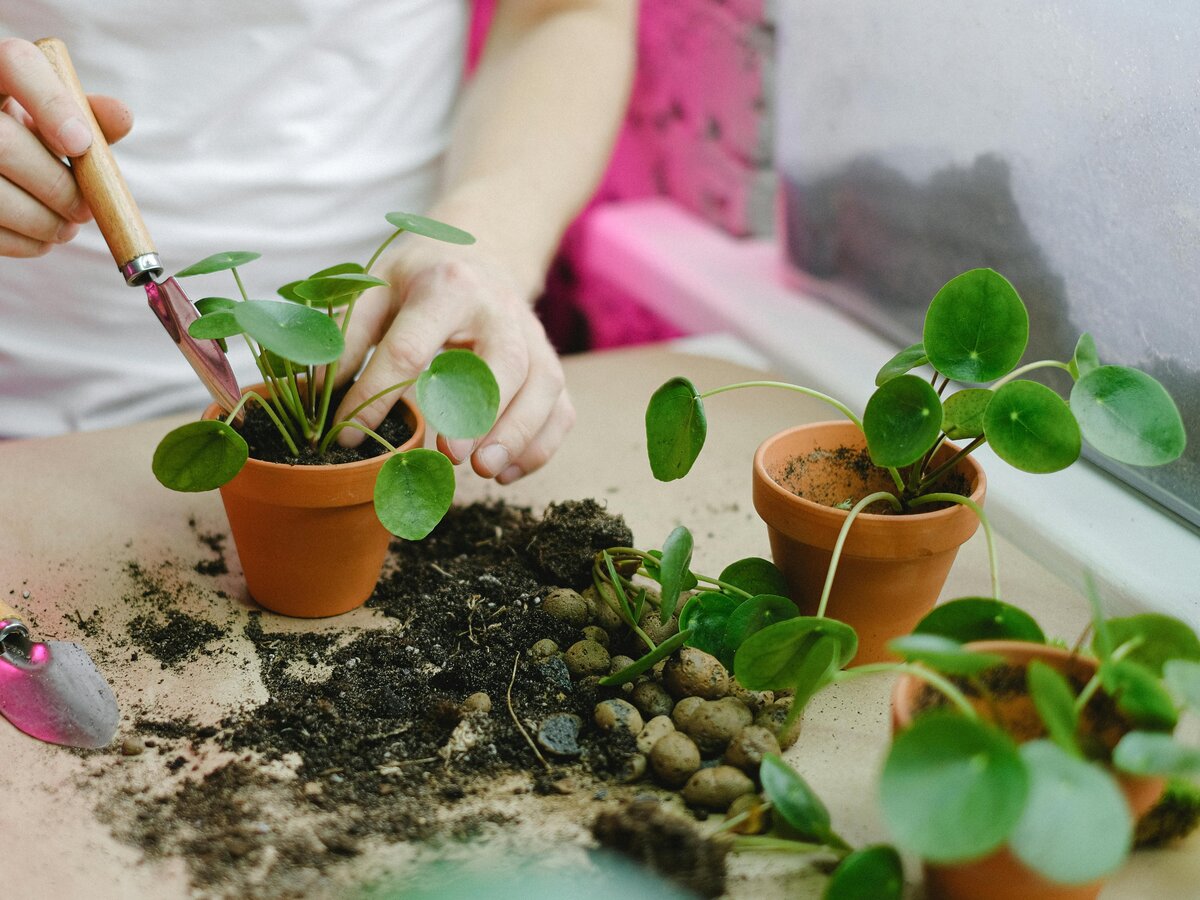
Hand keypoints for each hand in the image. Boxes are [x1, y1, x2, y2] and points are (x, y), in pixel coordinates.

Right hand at [0, 37, 132, 256]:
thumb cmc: (27, 131)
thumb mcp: (51, 116)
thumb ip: (85, 114)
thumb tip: (121, 116)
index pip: (17, 63)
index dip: (52, 104)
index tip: (81, 145)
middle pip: (3, 143)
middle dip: (57, 186)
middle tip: (85, 209)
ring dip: (43, 221)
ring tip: (66, 227)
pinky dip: (23, 241)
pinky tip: (40, 238)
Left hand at [333, 239, 573, 483]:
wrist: (483, 252)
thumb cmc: (419, 282)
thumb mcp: (375, 289)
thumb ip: (346, 336)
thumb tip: (315, 393)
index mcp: (447, 286)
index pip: (411, 347)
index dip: (376, 394)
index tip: (346, 435)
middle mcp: (500, 310)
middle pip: (502, 362)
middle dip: (480, 412)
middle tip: (451, 455)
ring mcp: (534, 338)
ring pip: (542, 387)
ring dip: (517, 433)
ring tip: (484, 471)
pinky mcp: (551, 365)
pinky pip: (561, 410)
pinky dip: (540, 445)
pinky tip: (506, 473)